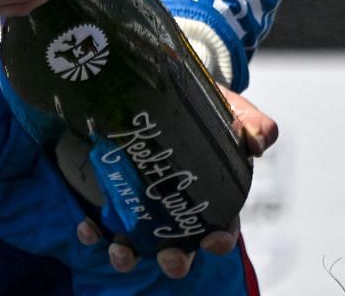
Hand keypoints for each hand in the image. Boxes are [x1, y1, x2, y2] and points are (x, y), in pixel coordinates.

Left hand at [73, 84, 278, 276]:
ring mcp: (142, 204)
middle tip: (170, 257)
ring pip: (137, 243)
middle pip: (178, 247)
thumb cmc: (205, 106)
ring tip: (122, 252)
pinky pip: (101, 221)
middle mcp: (176, 208)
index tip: (213, 241)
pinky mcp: (112, 192)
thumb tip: (258, 143)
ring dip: (129, 255)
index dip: (220, 240)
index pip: (221, 229)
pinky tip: (87, 228)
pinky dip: (93, 231)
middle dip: (175, 261)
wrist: (164, 83)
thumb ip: (253, 123)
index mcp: (212, 196)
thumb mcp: (233, 109)